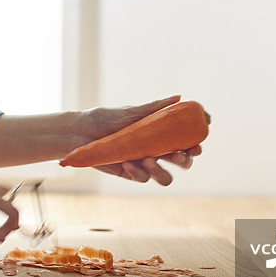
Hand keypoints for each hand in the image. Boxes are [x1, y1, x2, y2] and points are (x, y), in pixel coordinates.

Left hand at [74, 96, 201, 185]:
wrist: (79, 133)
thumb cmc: (104, 119)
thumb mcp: (130, 112)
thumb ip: (155, 108)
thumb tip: (179, 97)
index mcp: (159, 134)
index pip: (184, 142)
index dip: (194, 146)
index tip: (196, 146)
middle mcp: (155, 151)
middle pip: (181, 162)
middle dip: (184, 161)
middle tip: (177, 155)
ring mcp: (143, 164)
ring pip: (165, 177)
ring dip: (161, 171)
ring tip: (147, 160)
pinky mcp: (130, 173)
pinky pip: (143, 179)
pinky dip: (138, 172)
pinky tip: (127, 163)